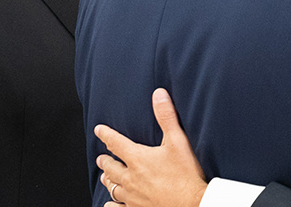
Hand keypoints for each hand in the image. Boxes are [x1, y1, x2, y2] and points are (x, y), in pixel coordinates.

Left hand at [95, 88, 207, 206]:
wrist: (191, 204)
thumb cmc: (185, 175)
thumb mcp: (178, 141)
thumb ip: (166, 117)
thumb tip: (158, 94)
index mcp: (138, 159)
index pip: (116, 143)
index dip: (106, 135)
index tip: (99, 130)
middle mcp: (131, 178)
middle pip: (111, 167)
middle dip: (105, 160)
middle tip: (101, 158)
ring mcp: (132, 196)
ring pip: (113, 186)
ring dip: (108, 180)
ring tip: (105, 177)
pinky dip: (111, 205)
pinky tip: (109, 204)